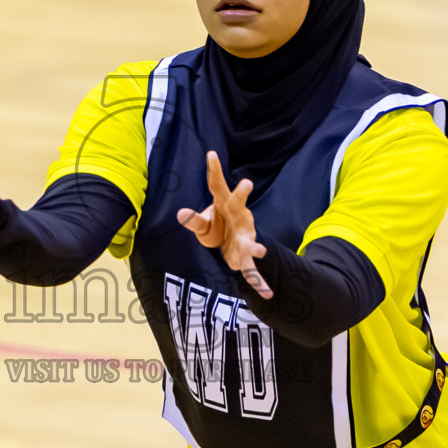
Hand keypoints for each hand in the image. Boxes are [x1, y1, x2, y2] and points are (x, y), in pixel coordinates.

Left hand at [175, 151, 272, 298]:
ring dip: (255, 247)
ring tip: (261, 251)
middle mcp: (240, 217)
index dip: (214, 170)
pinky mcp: (246, 256)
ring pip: (251, 241)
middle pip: (240, 203)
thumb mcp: (203, 225)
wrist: (233, 246)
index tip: (211, 153)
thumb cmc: (218, 228)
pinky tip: (267, 294)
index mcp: (226, 205)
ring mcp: (246, 236)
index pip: (218, 186)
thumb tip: (180, 213)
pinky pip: (253, 270)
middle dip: (243, 194)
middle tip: (247, 183)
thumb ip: (194, 220)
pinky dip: (259, 282)